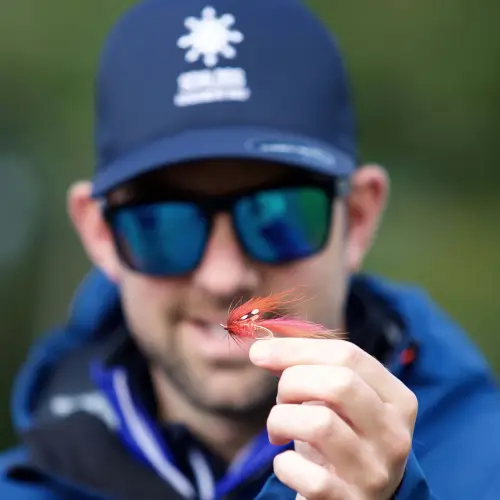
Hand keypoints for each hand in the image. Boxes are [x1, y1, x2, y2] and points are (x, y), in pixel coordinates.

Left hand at [249, 338, 417, 499]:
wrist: (352, 499)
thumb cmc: (339, 438)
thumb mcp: (336, 402)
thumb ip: (310, 369)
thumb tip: (262, 350)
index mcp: (398, 399)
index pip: (349, 355)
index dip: (297, 349)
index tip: (259, 352)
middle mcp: (394, 434)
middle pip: (339, 384)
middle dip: (292, 382)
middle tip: (280, 398)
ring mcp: (376, 472)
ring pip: (320, 424)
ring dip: (281, 419)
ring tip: (277, 428)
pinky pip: (309, 476)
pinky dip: (284, 465)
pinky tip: (285, 463)